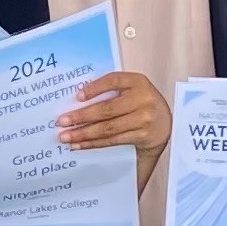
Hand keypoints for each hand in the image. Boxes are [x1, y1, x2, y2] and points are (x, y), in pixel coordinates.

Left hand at [57, 71, 171, 158]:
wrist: (164, 124)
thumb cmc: (140, 103)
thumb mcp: (131, 89)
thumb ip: (112, 90)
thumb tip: (77, 100)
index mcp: (138, 82)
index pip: (113, 81)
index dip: (94, 88)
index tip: (77, 97)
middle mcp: (143, 99)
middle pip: (107, 109)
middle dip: (81, 116)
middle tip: (62, 121)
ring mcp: (143, 119)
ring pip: (108, 128)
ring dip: (84, 134)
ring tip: (66, 137)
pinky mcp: (141, 136)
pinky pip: (113, 140)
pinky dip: (94, 143)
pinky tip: (80, 144)